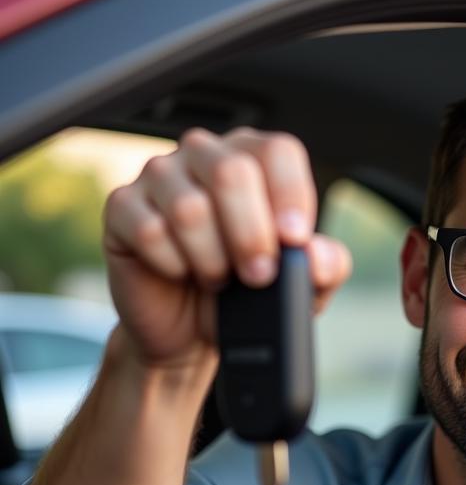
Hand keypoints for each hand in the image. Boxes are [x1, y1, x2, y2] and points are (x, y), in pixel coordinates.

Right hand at [102, 127, 350, 368]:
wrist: (193, 333)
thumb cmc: (250, 297)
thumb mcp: (303, 287)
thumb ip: (325, 266)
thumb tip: (315, 253)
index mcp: (255, 160)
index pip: (277, 151)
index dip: (290, 197)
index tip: (293, 242)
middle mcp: (206, 155)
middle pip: (231, 172)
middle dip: (252, 236)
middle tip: (258, 276)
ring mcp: (160, 176)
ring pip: (189, 207)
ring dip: (213, 259)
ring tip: (219, 278)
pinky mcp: (122, 206)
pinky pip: (149, 231)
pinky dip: (174, 265)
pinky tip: (182, 273)